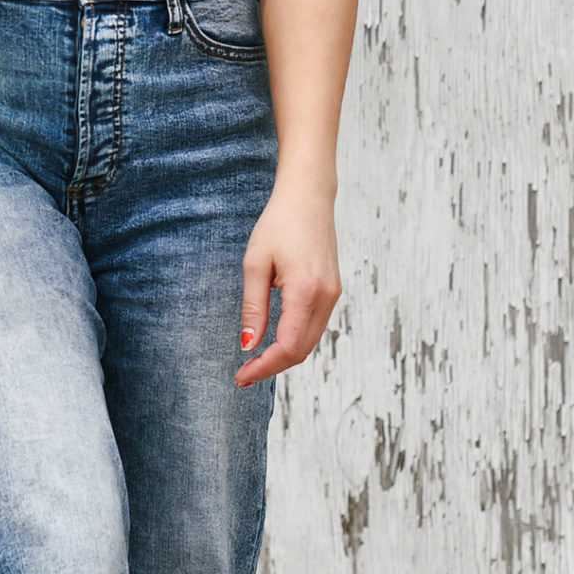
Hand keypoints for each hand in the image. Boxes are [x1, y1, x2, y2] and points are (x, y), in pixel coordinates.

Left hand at [235, 184, 340, 386]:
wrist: (308, 197)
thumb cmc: (279, 224)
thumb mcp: (255, 264)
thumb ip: (252, 308)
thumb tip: (248, 344)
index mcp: (306, 291)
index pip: (288, 347)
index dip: (264, 367)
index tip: (240, 376)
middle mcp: (326, 297)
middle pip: (302, 350)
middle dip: (272, 366)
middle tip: (243, 373)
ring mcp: (333, 294)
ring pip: (310, 341)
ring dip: (284, 355)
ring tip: (255, 360)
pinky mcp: (333, 290)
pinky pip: (315, 326)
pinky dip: (295, 339)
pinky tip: (274, 339)